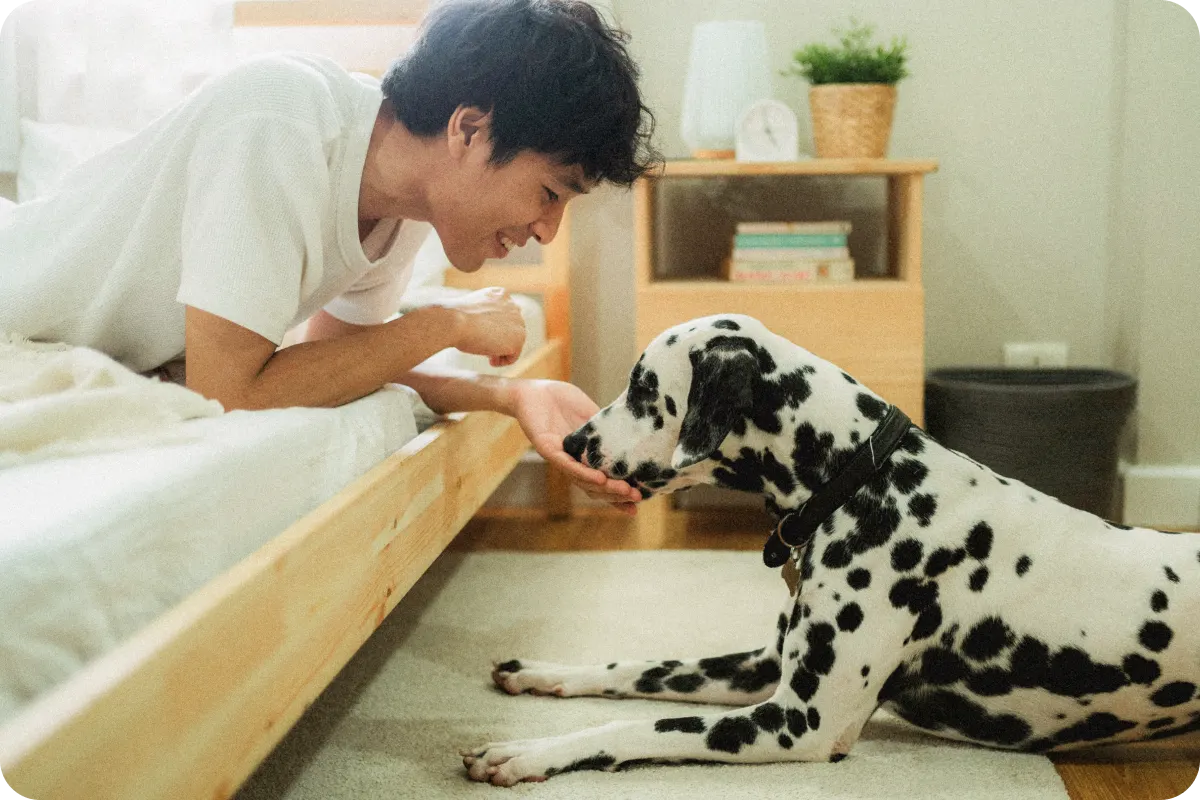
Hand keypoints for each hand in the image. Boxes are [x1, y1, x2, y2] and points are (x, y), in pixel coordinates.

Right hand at [440, 287, 525, 367]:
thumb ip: (486, 318)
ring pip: (513, 343)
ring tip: (486, 354)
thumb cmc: (454, 318)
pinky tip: (490, 360)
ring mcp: (518, 322)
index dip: (493, 330)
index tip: (480, 336)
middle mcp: (513, 306)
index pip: (505, 317)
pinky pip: (513, 356)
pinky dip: (502, 361)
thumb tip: (491, 333)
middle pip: (511, 330)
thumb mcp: (472, 312)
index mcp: (501, 295)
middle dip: (498, 341)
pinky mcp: (519, 338)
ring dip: (500, 351)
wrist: (453, 321)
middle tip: (483, 348)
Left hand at [509, 379, 642, 513]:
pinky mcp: (547, 449)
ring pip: (583, 481)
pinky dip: (584, 474)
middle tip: (637, 498)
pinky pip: (567, 465)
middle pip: (595, 487)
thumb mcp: (592, 414)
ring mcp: (560, 458)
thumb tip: (633, 434)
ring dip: (605, 488)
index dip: (618, 495)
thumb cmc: (561, 401)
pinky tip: (600, 479)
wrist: (533, 390)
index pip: (602, 482)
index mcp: (584, 457)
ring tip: (625, 491)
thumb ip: (607, 428)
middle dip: (617, 495)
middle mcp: (572, 462)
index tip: (640, 502)